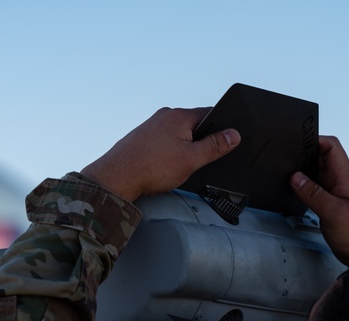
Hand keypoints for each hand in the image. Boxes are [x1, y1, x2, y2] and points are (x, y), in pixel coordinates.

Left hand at [80, 107, 239, 202]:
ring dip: (184, 149)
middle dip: (201, 142)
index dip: (223, 127)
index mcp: (179, 116)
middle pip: (194, 125)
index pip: (210, 114)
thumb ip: (214, 146)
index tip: (228, 141)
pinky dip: (169, 153)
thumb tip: (234, 135)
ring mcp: (151, 126)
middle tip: (201, 162)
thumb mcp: (191, 159)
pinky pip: (164, 142)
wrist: (115, 178)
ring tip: (178, 167)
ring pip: (178, 135)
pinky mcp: (142, 139)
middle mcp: (164, 116)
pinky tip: (164, 168)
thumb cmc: (150, 168)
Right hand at [290, 135, 348, 266]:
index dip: (315, 139)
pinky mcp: (331, 205)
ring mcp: (336, 193)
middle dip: (304, 157)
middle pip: (321, 158)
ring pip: (317, 174)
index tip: (297, 143)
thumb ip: (313, 194)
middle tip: (287, 163)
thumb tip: (296, 177)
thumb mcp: (333, 212)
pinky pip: (316, 190)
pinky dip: (305, 189)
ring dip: (304, 175)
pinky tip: (296, 194)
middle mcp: (341, 181)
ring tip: (288, 179)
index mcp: (346, 177)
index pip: (332, 146)